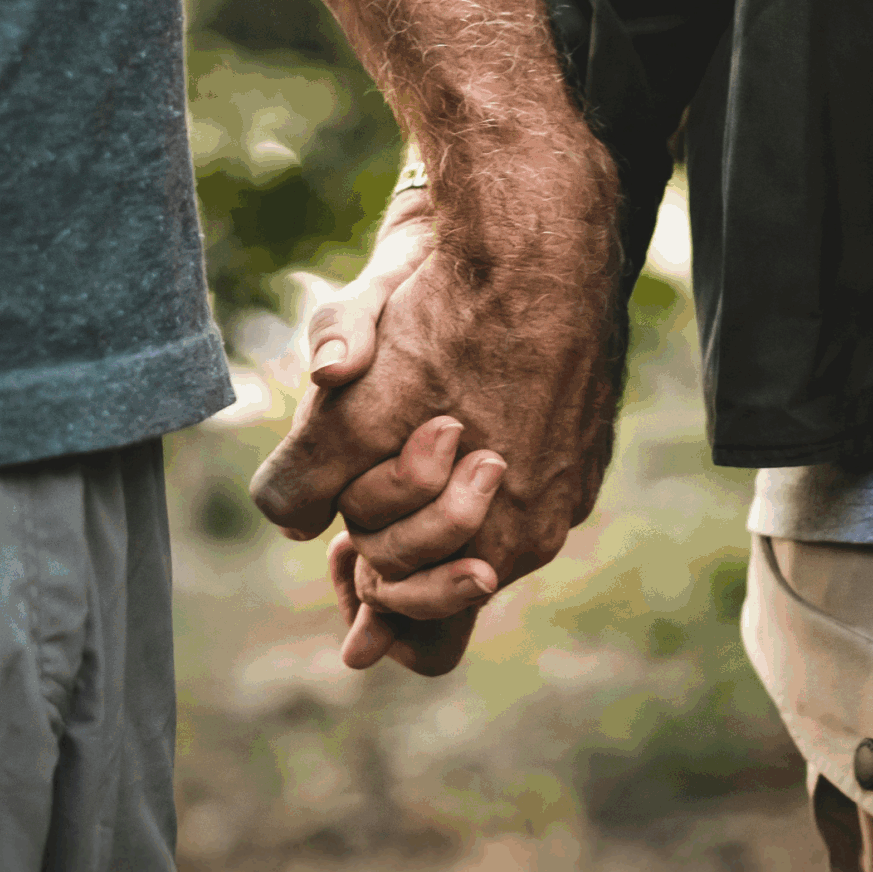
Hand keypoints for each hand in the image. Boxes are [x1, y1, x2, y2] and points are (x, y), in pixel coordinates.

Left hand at [250, 144, 621, 671]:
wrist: (541, 234)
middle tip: (354, 499)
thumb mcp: (356, 402)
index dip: (371, 605)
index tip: (338, 562)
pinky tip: (449, 404)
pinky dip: (475, 456)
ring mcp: (573, 477)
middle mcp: (547, 522)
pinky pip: (519, 475)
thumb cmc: (448, 319)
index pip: (430, 637)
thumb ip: (311, 478)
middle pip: (451, 576)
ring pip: (482, 521)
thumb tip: (289, 521)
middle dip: (393, 545)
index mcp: (500, 538)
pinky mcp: (583, 433)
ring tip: (402, 436)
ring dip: (429, 497)